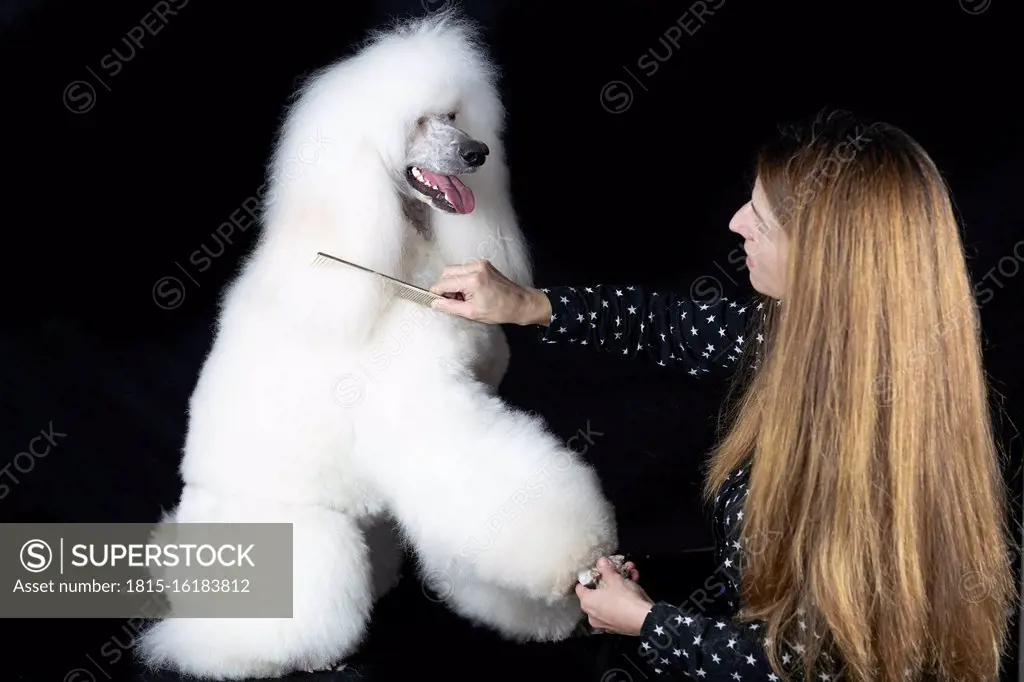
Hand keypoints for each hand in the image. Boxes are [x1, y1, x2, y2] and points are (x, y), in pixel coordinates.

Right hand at [428, 260, 551, 325]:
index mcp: (473, 280)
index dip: (436, 293)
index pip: (443, 283)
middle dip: (444, 287)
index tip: (434, 301)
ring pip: (454, 270)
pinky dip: (461, 279)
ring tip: (462, 298)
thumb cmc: (499, 310)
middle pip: (447, 272)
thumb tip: (433, 303)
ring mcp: (480, 263)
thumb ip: (450, 306)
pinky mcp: (483, 264)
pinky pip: (464, 269)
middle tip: (451, 301)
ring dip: (453, 283)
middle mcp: (475, 267)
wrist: (520, 303)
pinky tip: (469, 292)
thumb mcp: (472, 313)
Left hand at [574, 557, 653, 635]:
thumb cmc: (624, 599)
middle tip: (617, 569)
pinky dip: (625, 596)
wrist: (644, 619)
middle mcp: (593, 615)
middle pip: (598, 592)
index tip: (597, 570)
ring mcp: (606, 622)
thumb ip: (606, 569)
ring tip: (630, 572)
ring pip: (611, 598)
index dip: (589, 576)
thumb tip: (601, 562)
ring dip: (621, 584)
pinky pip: (619, 606)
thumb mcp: (614, 578)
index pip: (580, 587)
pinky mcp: (619, 625)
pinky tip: (635, 582)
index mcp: (587, 603)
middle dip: (610, 578)